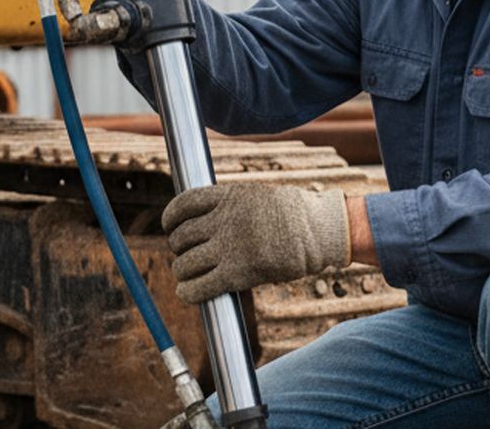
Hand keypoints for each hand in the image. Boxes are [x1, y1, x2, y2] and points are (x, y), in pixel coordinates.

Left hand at [162, 183, 350, 303]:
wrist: (318, 230)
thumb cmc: (291, 214)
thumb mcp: (255, 197)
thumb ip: (228, 207)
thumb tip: (202, 221)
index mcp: (227, 197)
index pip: (183, 205)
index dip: (171, 218)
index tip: (171, 227)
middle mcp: (223, 220)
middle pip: (181, 237)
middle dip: (178, 248)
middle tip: (186, 255)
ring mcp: (229, 247)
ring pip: (186, 263)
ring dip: (182, 271)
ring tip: (187, 275)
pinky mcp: (238, 273)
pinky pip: (200, 286)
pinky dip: (188, 292)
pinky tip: (188, 293)